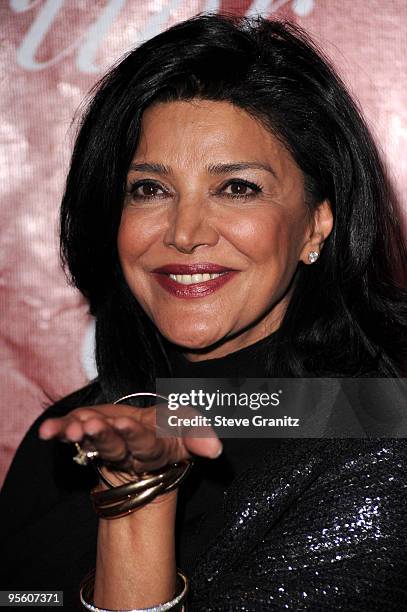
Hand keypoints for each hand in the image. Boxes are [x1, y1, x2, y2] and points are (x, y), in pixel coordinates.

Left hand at [38, 403, 221, 484]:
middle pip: (115, 446)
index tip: (124, 424)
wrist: (144, 442)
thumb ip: (199, 436)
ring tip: (71, 429)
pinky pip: (72, 435)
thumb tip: (216, 449)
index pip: (145, 444)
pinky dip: (59, 431)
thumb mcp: (188, 429)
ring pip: (93, 443)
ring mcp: (105, 444)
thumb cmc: (170, 430)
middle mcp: (127, 450)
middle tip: (92, 426)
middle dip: (103, 436)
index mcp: (153, 448)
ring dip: (81, 436)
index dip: (133, 436)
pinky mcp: (87, 435)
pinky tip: (48, 430)